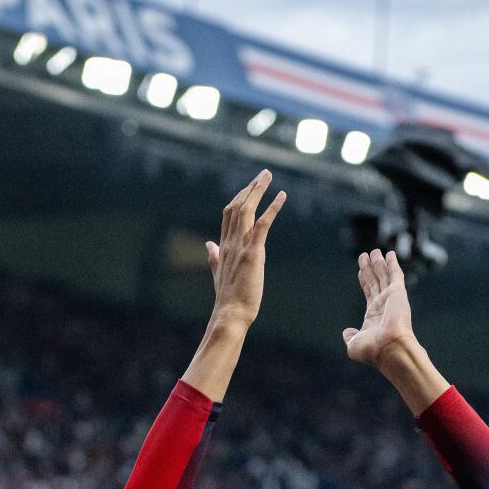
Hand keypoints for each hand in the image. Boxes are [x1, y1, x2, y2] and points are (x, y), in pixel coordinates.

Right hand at [205, 170, 285, 327]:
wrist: (230, 314)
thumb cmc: (228, 298)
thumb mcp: (218, 273)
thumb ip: (213, 256)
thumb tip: (208, 244)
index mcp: (223, 247)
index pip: (228, 215)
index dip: (239, 198)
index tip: (249, 188)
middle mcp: (230, 243)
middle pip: (237, 207)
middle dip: (250, 188)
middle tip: (263, 174)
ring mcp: (240, 246)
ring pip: (246, 210)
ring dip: (257, 190)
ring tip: (267, 176)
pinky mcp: (253, 253)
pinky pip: (263, 225)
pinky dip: (272, 208)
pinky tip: (281, 196)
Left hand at [342, 249, 416, 370]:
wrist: (389, 348)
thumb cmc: (372, 350)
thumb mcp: (354, 345)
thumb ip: (350, 337)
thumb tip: (346, 332)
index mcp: (374, 316)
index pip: (368, 293)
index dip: (364, 281)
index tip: (361, 271)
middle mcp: (383, 305)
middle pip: (375, 281)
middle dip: (370, 269)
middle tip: (366, 255)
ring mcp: (391, 298)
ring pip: (384, 275)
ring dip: (379, 263)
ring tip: (374, 251)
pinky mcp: (398, 292)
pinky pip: (395, 274)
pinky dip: (392, 264)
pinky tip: (390, 254)